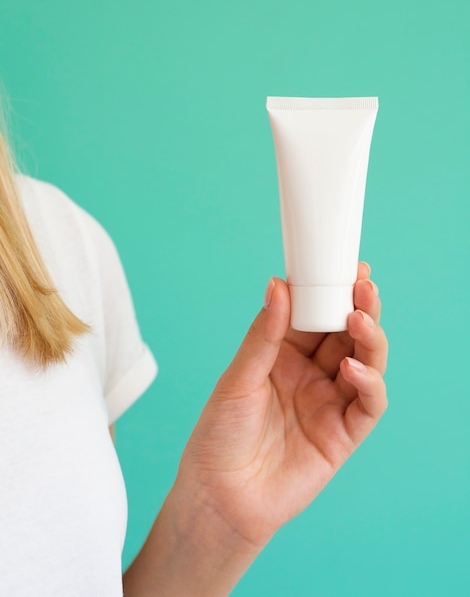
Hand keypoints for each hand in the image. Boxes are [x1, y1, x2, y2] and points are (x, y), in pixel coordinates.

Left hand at [179, 262, 387, 547]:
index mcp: (284, 356)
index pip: (315, 316)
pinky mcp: (343, 435)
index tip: (343, 264)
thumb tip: (278, 284)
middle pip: (345, 334)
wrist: (219, 497)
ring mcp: (329, 403)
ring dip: (368, 338)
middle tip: (362, 283)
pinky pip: (368, 404)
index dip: (331, 291)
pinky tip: (353, 368)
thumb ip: (265, 334)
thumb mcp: (239, 377)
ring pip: (364, 362)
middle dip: (358, 307)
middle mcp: (311, 375)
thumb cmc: (219, 436)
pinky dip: (368, 383)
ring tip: (359, 317)